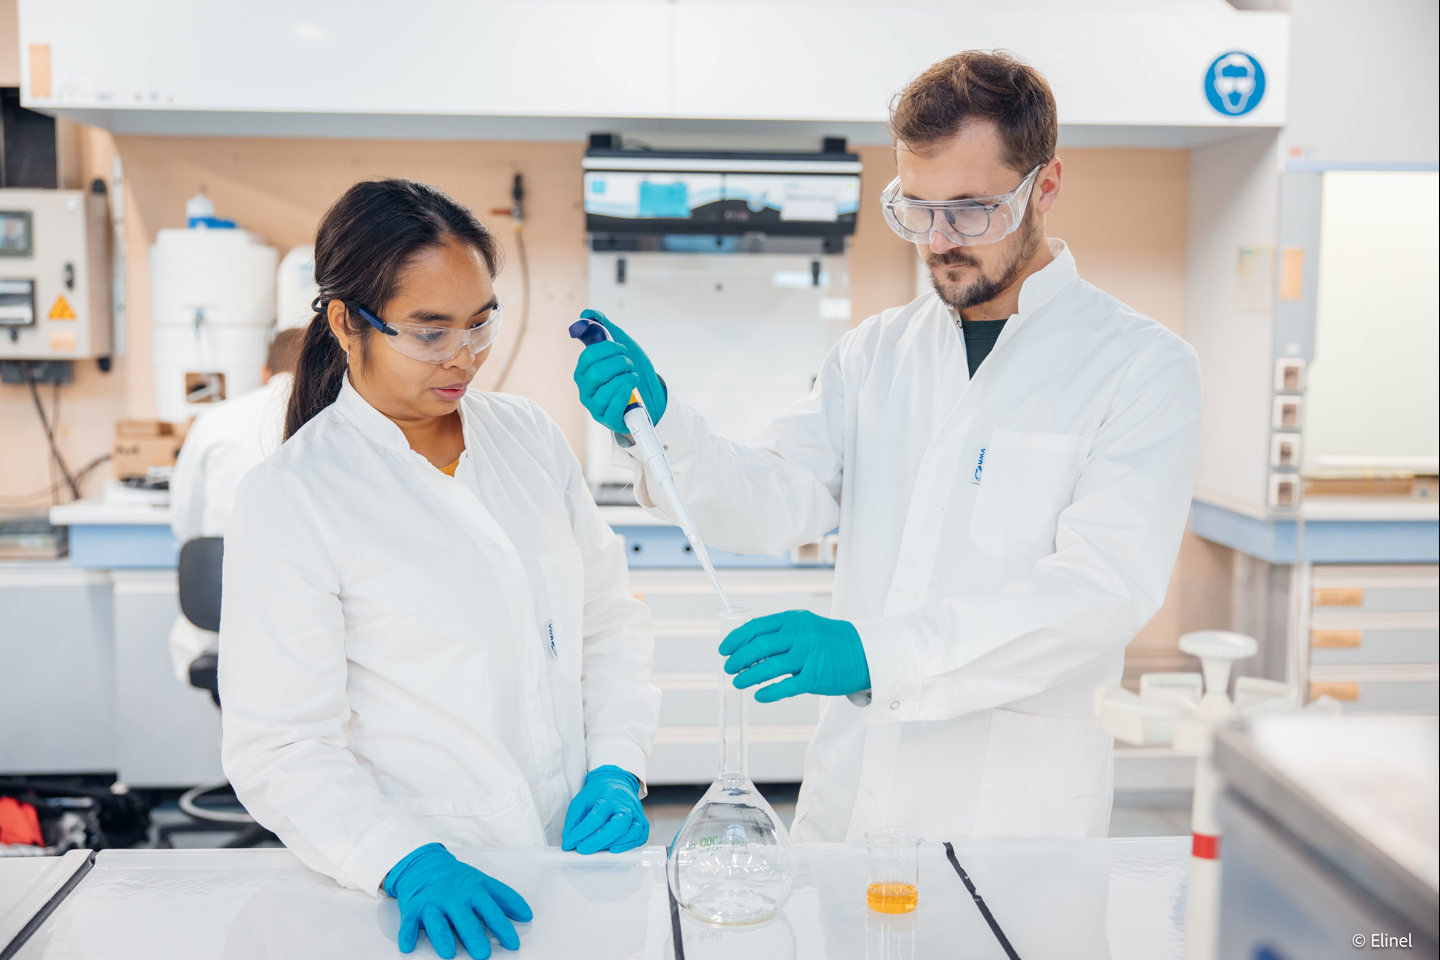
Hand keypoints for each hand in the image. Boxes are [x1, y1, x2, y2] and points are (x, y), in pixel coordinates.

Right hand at [384, 843, 532, 958]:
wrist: (425, 865)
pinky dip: (406, 934)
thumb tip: (526, 915)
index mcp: (473, 890)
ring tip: (449, 953)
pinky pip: (408, 923)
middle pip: (465, 919)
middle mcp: (453, 897)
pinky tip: (408, 947)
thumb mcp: (483, 883)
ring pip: (436, 921)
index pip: (491, 910)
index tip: (513, 943)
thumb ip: (505, 898)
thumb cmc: (458, 880)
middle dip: (473, 936)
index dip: (503, 927)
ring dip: (442, 937)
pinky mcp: (413, 909)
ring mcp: (432, 903)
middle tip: (482, 954)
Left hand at [561, 765, 648, 854]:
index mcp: (609, 797)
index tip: (569, 843)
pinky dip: (629, 845)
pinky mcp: (642, 821)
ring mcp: (636, 813)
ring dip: (613, 844)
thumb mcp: (581, 800)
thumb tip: (568, 840)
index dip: (581, 833)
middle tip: (582, 849)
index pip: (596, 817)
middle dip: (598, 841)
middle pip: (617, 825)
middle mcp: (625, 805)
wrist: (617, 782)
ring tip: (597, 849)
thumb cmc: (599, 793)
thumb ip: (574, 820)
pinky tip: (615, 848)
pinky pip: (640, 836)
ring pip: (631, 832)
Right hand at [572, 309, 666, 432]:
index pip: (588, 356)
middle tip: (629, 364)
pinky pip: (614, 405)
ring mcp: (595, 406)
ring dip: (625, 378)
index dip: (608, 349)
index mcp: (584, 371)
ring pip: (605, 389)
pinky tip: (632, 388)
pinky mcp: (608, 419)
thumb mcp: (620, 346)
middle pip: (596, 372)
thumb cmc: (631, 370)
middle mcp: (585, 389)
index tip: (622, 348)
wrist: (651, 395)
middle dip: (619, 364)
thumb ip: (604, 328)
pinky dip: (625, 393)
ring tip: (633, 377)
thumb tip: (586, 313)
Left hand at [719, 610, 870, 701]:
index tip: (724, 650)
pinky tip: (759, 695)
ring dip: (748, 676)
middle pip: (759, 646)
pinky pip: (786, 686)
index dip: (736, 639)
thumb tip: (746, 648)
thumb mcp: (805, 627)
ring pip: (769, 667)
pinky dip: (769, 692)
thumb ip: (780, 634)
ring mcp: (808, 656)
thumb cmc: (829, 642)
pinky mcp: (816, 677)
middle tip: (729, 668)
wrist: (863, 653)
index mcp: (794, 620)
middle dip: (738, 659)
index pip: (756, 627)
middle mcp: (800, 635)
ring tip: (738, 682)